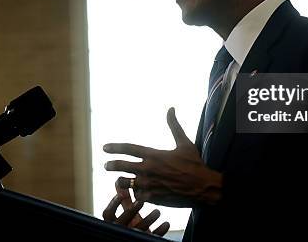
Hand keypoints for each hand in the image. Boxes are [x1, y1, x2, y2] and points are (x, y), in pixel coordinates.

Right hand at [102, 177, 169, 235]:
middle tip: (141, 201)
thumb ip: (124, 200)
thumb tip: (120, 180)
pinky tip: (166, 223)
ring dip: (148, 218)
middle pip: (123, 220)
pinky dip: (159, 230)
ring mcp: (132, 236)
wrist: (139, 239)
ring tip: (157, 211)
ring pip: (137, 229)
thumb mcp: (127, 213)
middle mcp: (121, 229)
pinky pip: (151, 237)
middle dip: (132, 210)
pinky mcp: (144, 241)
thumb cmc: (134, 223)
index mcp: (114, 222)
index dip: (114, 203)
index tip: (122, 194)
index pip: (108, 213)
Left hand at [104, 107, 222, 206]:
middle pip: (122, 167)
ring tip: (120, 180)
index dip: (115, 147)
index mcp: (154, 155)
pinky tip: (136, 192)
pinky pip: (136, 196)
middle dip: (112, 165)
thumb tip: (171, 109)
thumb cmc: (194, 164)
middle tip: (107, 165)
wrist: (203, 187)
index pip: (129, 149)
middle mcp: (148, 169)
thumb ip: (174, 126)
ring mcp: (149, 185)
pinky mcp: (152, 198)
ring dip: (121, 181)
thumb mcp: (184, 143)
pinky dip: (135, 194)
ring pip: (125, 183)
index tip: (105, 148)